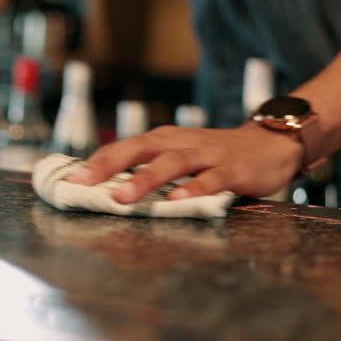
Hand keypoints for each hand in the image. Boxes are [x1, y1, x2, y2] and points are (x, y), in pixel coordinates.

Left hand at [67, 122, 304, 201]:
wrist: (271, 143)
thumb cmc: (214, 155)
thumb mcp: (179, 155)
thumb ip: (150, 169)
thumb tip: (107, 189)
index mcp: (163, 140)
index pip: (123, 147)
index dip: (96, 162)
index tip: (70, 179)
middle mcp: (180, 143)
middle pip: (140, 149)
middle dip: (109, 166)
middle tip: (83, 183)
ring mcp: (207, 155)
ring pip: (172, 163)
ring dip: (145, 179)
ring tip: (122, 196)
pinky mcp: (233, 169)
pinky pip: (211, 179)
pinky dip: (193, 189)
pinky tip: (177, 201)